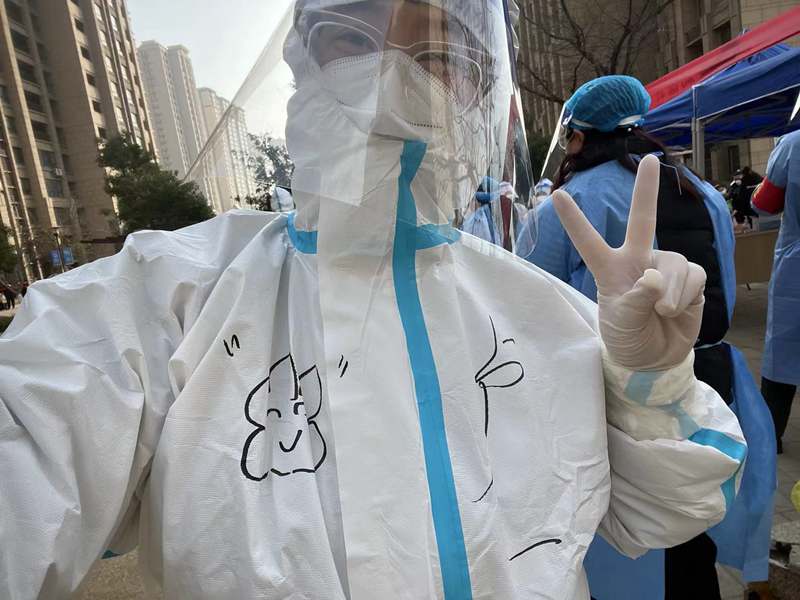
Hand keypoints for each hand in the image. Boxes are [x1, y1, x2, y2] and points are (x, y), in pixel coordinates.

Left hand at [553, 155, 705, 370]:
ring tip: (662, 313)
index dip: (574, 219)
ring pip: (673, 263)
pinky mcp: (691, 277)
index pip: (588, 241)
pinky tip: (679, 309)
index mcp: (609, 268)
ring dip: (671, 293)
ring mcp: (665, 266)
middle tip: (650, 159)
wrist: (656, 359)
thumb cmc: (629, 337)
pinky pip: (694, 276)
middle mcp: (637, 259)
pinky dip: (687, 296)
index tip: (556, 195)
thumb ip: (635, 300)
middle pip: (643, 219)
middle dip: (647, 189)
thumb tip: (655, 276)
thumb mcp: (622, 324)